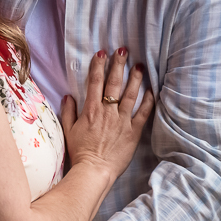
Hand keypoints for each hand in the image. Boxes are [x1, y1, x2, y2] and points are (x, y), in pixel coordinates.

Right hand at [61, 48, 153, 179]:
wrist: (94, 170)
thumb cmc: (80, 151)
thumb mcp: (68, 130)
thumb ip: (68, 112)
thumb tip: (68, 96)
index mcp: (91, 110)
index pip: (94, 82)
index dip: (98, 66)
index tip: (101, 53)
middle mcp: (107, 112)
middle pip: (113, 84)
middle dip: (118, 65)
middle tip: (123, 50)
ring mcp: (122, 121)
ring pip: (130, 95)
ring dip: (135, 79)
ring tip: (139, 66)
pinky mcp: (133, 132)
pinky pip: (143, 113)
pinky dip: (148, 101)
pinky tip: (152, 91)